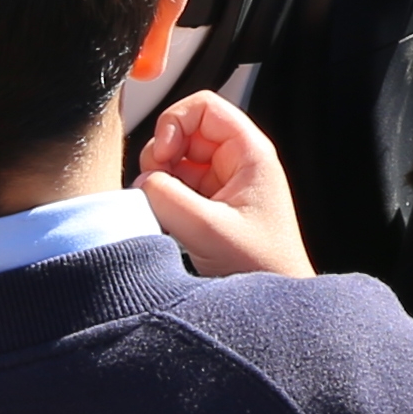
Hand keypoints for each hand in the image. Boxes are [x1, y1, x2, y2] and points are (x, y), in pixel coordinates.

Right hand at [137, 93, 313, 278]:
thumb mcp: (208, 229)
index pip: (203, 107)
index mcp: (249, 153)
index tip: (163, 156)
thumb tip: (141, 182)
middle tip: (157, 187)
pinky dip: (162, 199)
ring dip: (159, 181)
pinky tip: (169, 221)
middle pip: (183, 132)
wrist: (271, 306)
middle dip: (161, 156)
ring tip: (165, 210)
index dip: (174, 123)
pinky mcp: (209, 206)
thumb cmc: (262, 266)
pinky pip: (175, 187)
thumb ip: (167, 197)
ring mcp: (221, 184)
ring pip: (175, 161)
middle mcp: (236, 162)